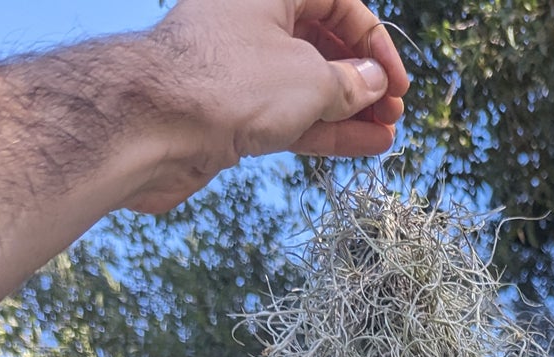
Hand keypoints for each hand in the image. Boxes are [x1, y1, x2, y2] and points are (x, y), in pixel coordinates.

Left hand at [131, 0, 410, 212]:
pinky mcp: (231, 109)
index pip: (336, 3)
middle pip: (321, 43)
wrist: (155, 125)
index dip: (374, 44)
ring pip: (308, 85)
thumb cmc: (229, 83)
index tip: (397, 82)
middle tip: (392, 111)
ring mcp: (241, 67)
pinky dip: (325, 129)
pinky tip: (361, 145)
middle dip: (362, 79)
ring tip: (385, 135)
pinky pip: (290, 114)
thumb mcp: (311, 79)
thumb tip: (373, 82)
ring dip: (350, 111)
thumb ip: (351, 83)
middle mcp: (251, 19)